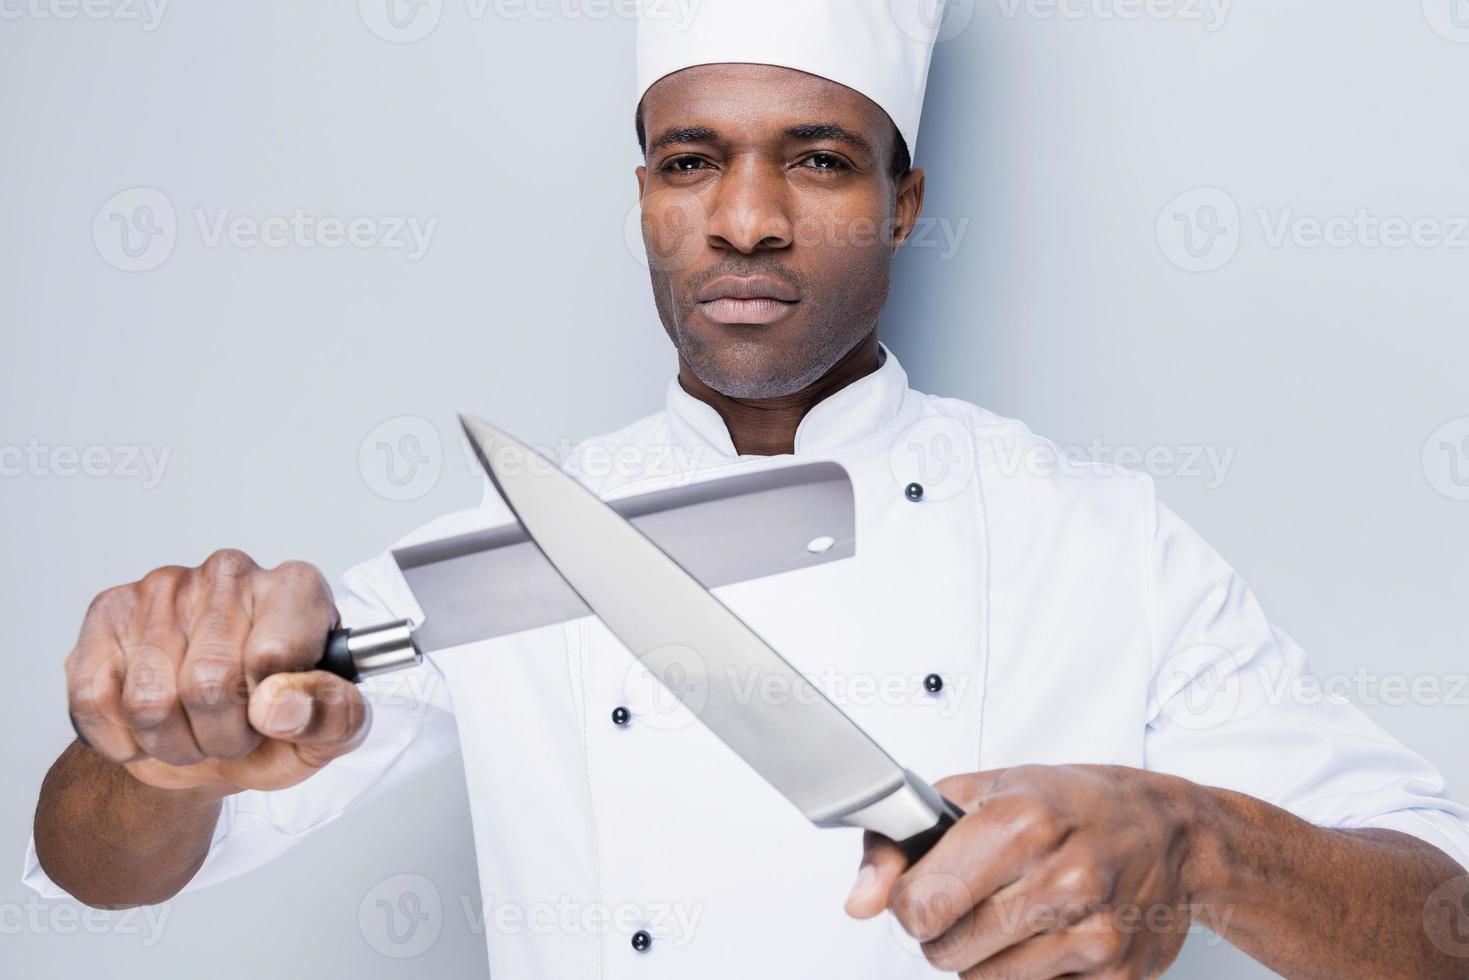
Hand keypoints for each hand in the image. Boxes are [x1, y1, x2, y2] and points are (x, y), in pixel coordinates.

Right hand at [65, 549, 369, 795]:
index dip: (271, 707)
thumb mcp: (330, 730)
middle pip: (208, 683)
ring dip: (174, 742)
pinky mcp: (108, 613)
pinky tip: (151, 725)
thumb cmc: (277, 724)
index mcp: (296, 589)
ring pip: (149, 700)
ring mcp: (165, 587)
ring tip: (196, 729)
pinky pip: (95, 698)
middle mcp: (231, 573)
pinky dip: (123, 736)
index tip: (275, 713)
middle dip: (222, 736)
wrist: (211, 740)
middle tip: (235, 732)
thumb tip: (280, 705)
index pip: (275, 653)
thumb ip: (333, 715)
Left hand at [845, 765, 1200, 977]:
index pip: (921, 902)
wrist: (1171, 832)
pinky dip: (1025, 975)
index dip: (908, 901)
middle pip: (946, 950)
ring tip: (1012, 913)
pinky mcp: (1116, 976)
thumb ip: (902, 839)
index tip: (924, 888)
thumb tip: (859, 901)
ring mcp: (1095, 933)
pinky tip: (1048, 936)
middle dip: (942, 931)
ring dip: (982, 956)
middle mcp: (1063, 878)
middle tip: (971, 899)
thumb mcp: (980, 791)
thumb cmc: (1073, 804)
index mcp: (1023, 820)